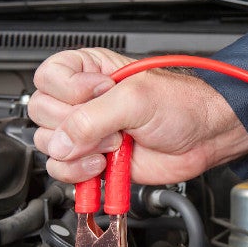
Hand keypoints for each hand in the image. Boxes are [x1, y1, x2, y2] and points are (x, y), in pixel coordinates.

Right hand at [29, 48, 247, 184]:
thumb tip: (60, 142)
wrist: (204, 137)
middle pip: (42, 115)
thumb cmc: (182, 106)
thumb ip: (92, 119)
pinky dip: (79, 173)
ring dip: (79, 152)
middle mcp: (83, 101)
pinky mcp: (95, 159)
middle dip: (75, 127)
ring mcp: (88, 133)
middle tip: (112, 127)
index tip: (100, 94)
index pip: (48, 79)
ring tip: (112, 147)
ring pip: (50, 146)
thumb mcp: (135, 101)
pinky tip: (103, 166)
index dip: (69, 91)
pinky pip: (65, 170)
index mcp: (89, 72)